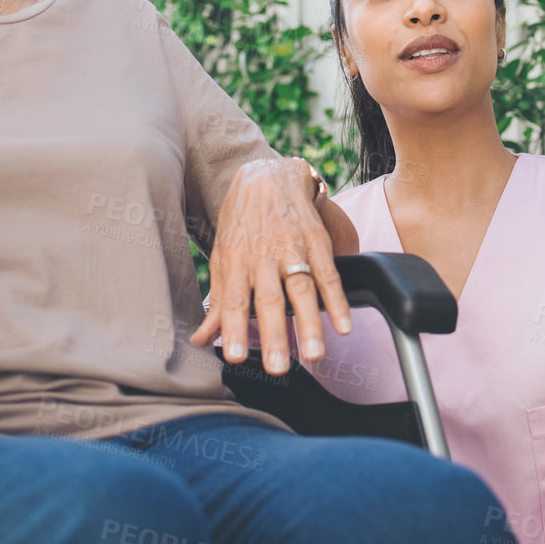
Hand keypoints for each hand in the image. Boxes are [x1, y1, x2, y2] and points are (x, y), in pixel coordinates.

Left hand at [188, 158, 353, 374]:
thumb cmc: (241, 223)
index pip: (232, 300)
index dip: (233, 329)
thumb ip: (216, 302)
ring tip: (316, 353)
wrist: (268, 176)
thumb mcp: (222, 257)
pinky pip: (329, 274)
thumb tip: (200, 339)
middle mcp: (263, 256)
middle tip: (278, 367)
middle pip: (269, 300)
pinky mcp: (317, 241)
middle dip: (274, 334)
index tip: (235, 357)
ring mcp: (292, 248)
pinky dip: (338, 300)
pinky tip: (344, 324)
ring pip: (302, 289)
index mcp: (236, 262)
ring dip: (310, 324)